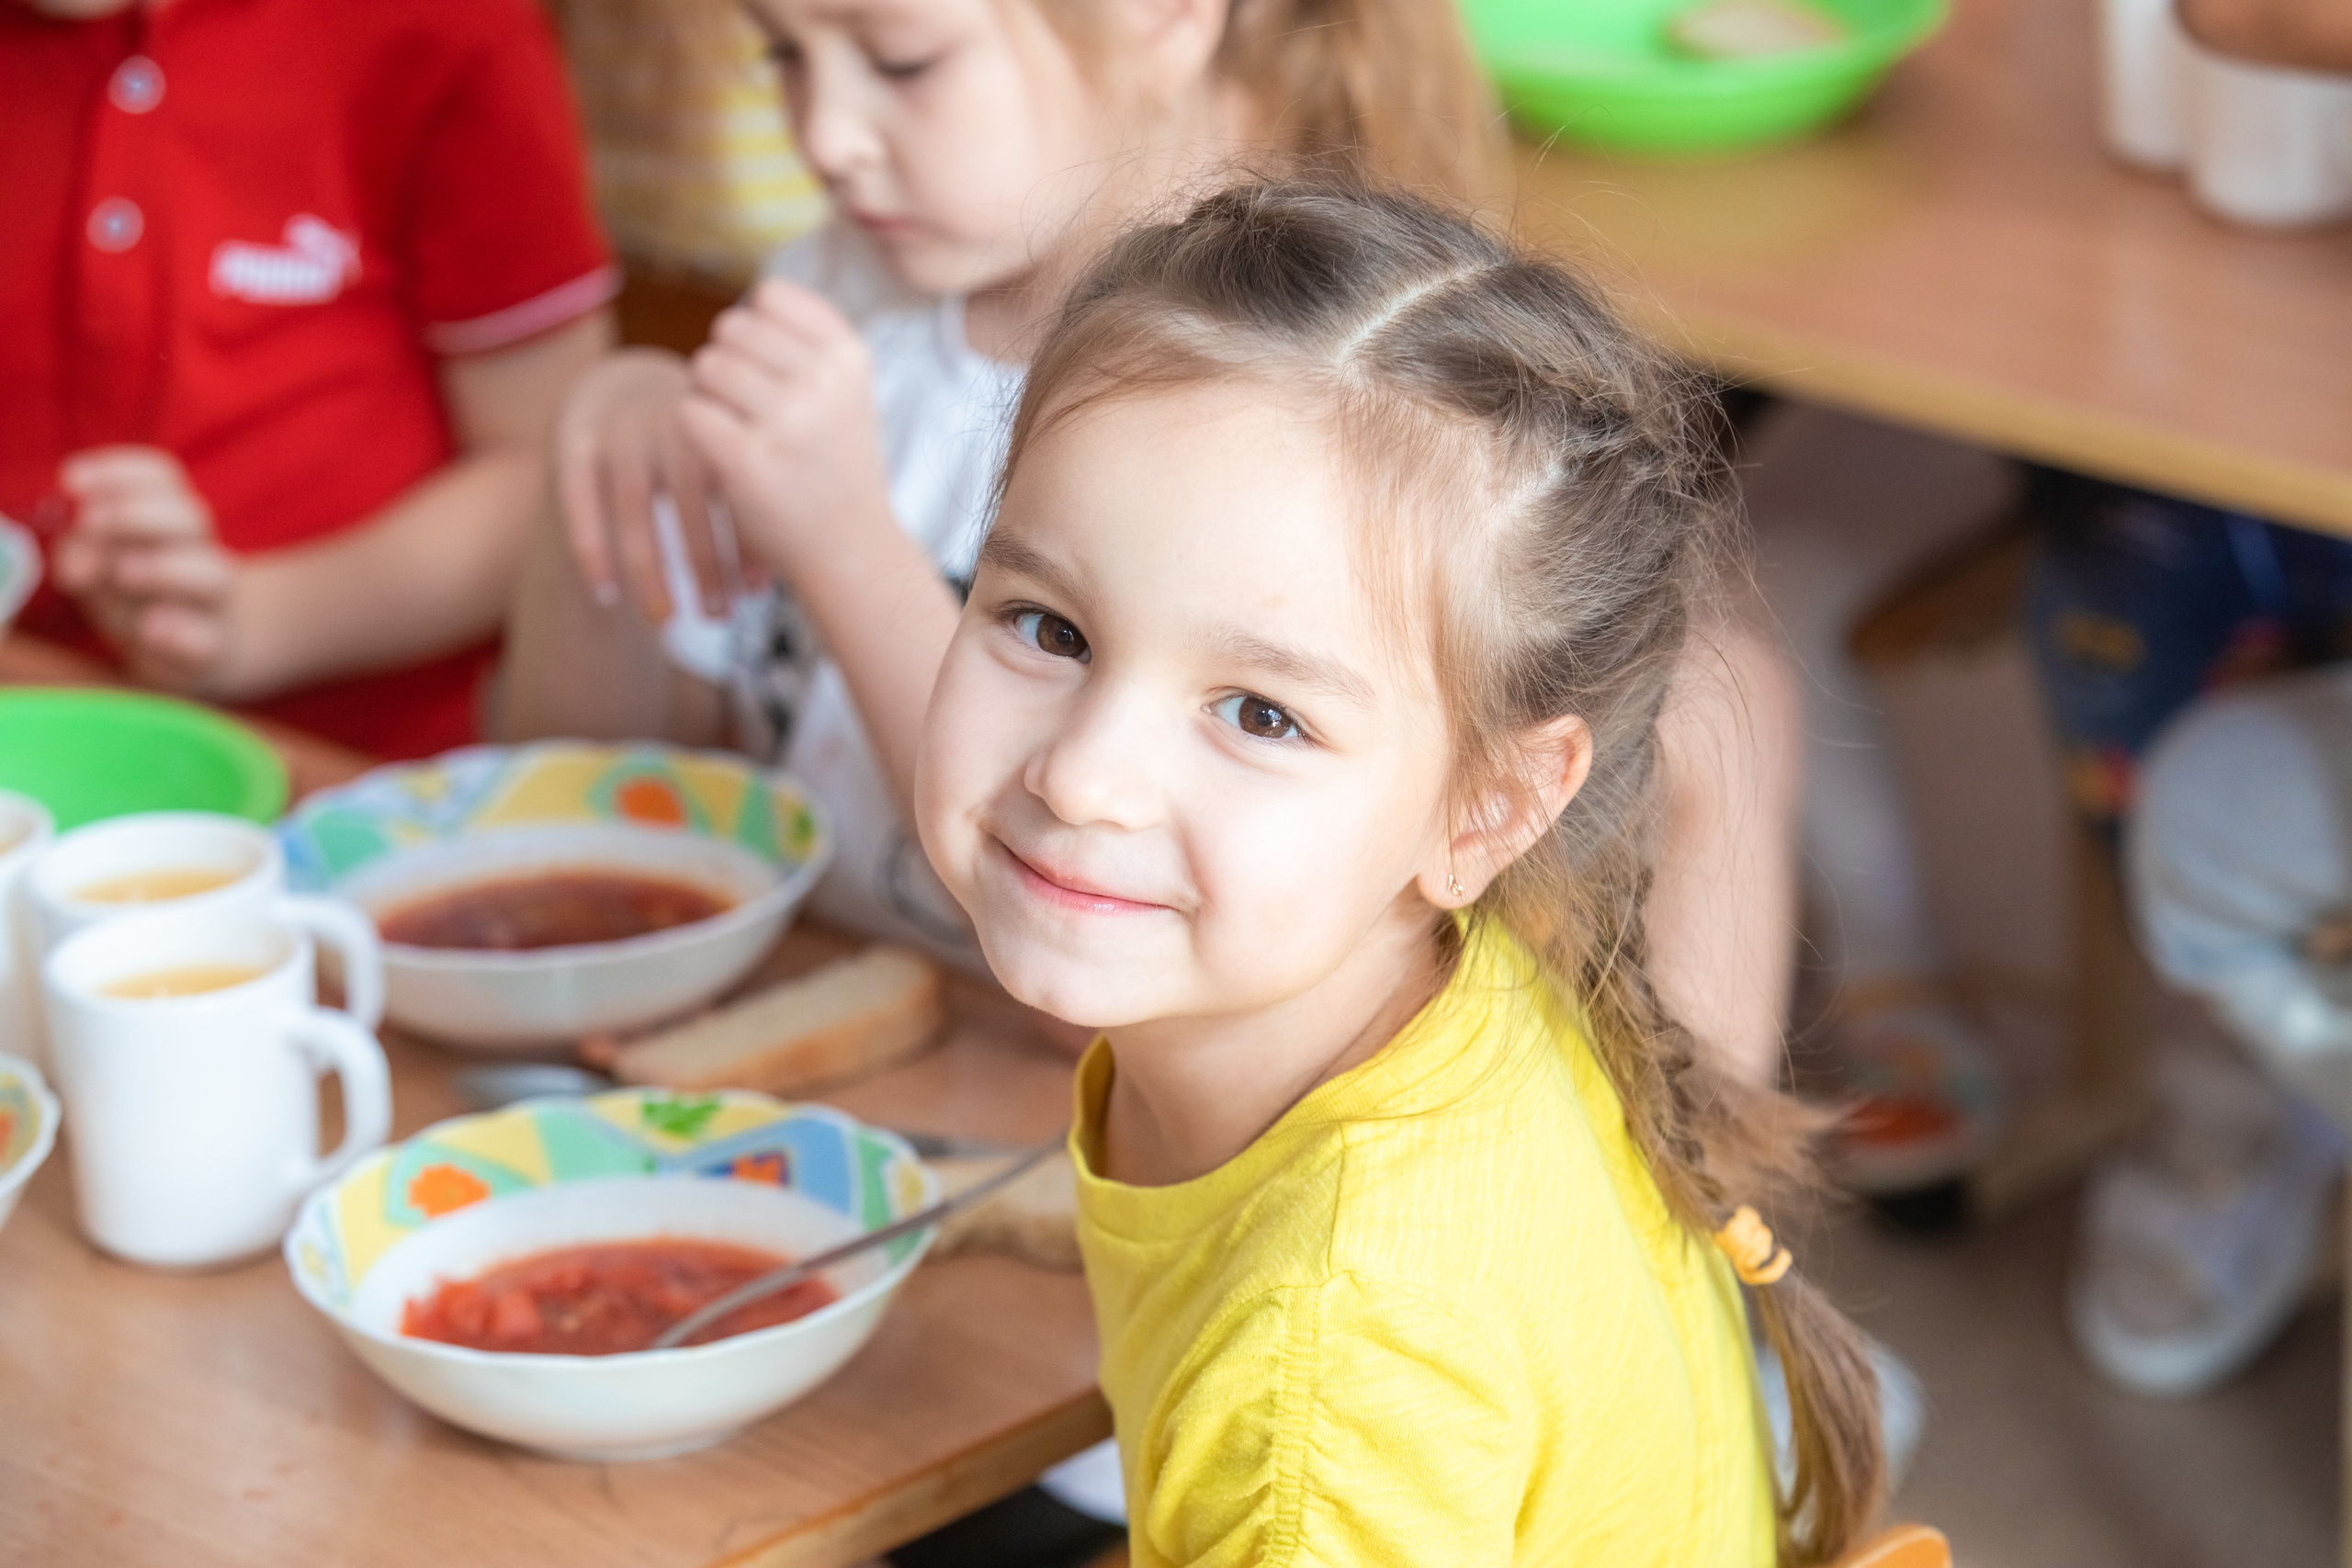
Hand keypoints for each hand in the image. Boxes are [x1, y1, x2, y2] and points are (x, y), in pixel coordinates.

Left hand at [52, 447, 246, 694]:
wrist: (200, 649)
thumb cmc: (139, 594)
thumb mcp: (100, 564)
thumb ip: (82, 551)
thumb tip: (79, 563)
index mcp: (172, 520)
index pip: (162, 477)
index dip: (119, 472)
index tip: (70, 481)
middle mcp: (200, 553)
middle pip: (190, 518)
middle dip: (135, 515)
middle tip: (90, 523)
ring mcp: (211, 603)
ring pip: (211, 575)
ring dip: (164, 568)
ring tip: (122, 573)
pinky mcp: (210, 649)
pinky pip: (207, 638)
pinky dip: (180, 631)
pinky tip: (152, 627)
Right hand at [553, 348, 738, 622]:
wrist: (618, 380)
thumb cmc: (689, 444)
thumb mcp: (717, 454)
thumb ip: (740, 503)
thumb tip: (762, 588)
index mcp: (717, 428)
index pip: (737, 491)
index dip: (746, 544)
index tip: (756, 594)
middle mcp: (668, 424)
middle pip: (689, 502)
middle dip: (706, 564)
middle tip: (719, 616)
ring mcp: (617, 433)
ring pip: (633, 510)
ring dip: (650, 571)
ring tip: (665, 621)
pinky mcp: (571, 443)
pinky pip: (579, 504)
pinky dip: (593, 552)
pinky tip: (608, 597)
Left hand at [677, 279, 892, 582]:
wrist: (851, 548)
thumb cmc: (836, 463)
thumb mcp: (848, 391)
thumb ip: (808, 342)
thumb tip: (752, 299)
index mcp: (849, 356)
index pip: (771, 296)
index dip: (757, 327)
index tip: (770, 368)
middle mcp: (822, 382)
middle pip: (730, 329)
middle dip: (726, 361)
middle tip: (745, 404)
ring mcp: (786, 421)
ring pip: (705, 367)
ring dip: (707, 395)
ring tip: (735, 426)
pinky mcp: (746, 460)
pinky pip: (689, 412)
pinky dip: (696, 430)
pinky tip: (721, 450)